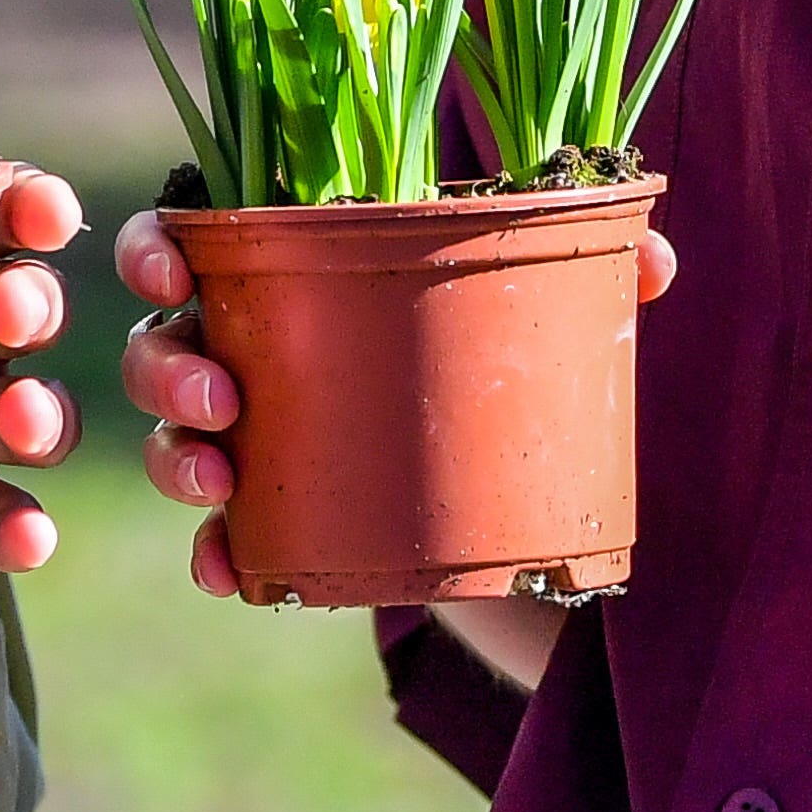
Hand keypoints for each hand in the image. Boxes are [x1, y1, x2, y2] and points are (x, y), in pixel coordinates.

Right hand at [115, 201, 670, 683]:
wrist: (514, 495)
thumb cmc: (502, 364)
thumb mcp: (542, 316)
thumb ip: (588, 273)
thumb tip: (653, 256)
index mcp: (292, 272)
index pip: (191, 239)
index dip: (158, 248)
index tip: (176, 271)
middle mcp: (252, 351)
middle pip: (160, 344)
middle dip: (169, 368)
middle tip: (222, 398)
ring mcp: (256, 443)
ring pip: (172, 441)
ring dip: (177, 458)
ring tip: (223, 482)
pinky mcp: (279, 525)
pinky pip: (221, 542)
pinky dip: (218, 556)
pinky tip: (231, 572)